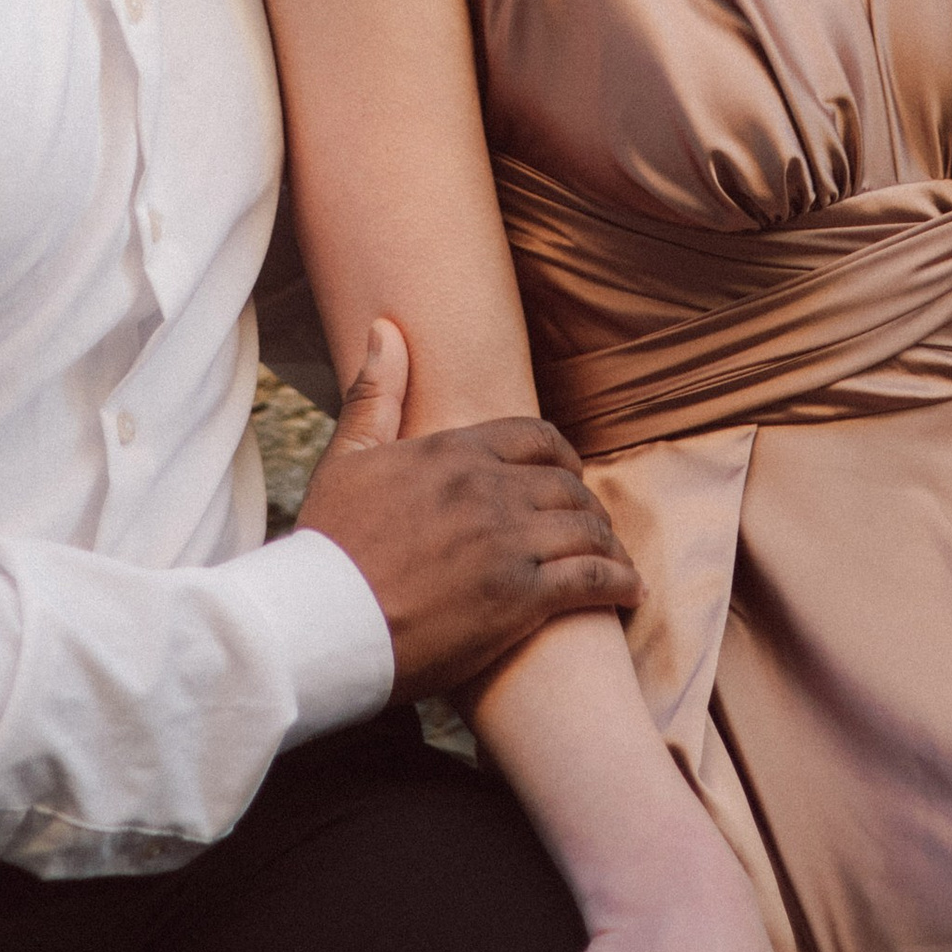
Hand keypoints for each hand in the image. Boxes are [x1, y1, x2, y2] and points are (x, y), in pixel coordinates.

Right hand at [297, 320, 639, 699]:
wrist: (321, 624)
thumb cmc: (330, 546)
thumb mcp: (348, 458)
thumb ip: (376, 393)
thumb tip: (385, 327)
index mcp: (454, 451)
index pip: (536, 438)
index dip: (562, 459)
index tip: (570, 477)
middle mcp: (488, 488)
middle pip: (568, 485)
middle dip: (586, 505)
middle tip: (592, 527)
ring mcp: (508, 542)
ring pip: (587, 529)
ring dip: (607, 545)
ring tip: (614, 562)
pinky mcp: (520, 598)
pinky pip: (592, 580)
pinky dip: (619, 583)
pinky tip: (629, 591)